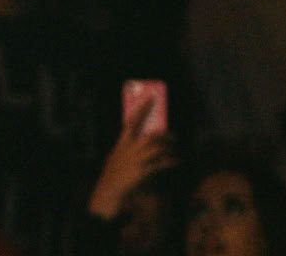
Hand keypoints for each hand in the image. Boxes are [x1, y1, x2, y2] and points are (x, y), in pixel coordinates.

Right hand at [87, 97, 175, 219]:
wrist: (110, 188)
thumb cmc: (114, 171)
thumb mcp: (117, 154)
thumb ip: (128, 146)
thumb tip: (142, 138)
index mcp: (122, 142)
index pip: (132, 120)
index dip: (142, 108)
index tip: (151, 97)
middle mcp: (130, 148)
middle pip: (150, 135)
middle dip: (164, 134)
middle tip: (172, 134)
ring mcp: (137, 159)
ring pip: (157, 148)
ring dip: (169, 148)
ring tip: (174, 149)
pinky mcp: (143, 171)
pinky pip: (161, 163)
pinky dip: (170, 161)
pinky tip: (175, 161)